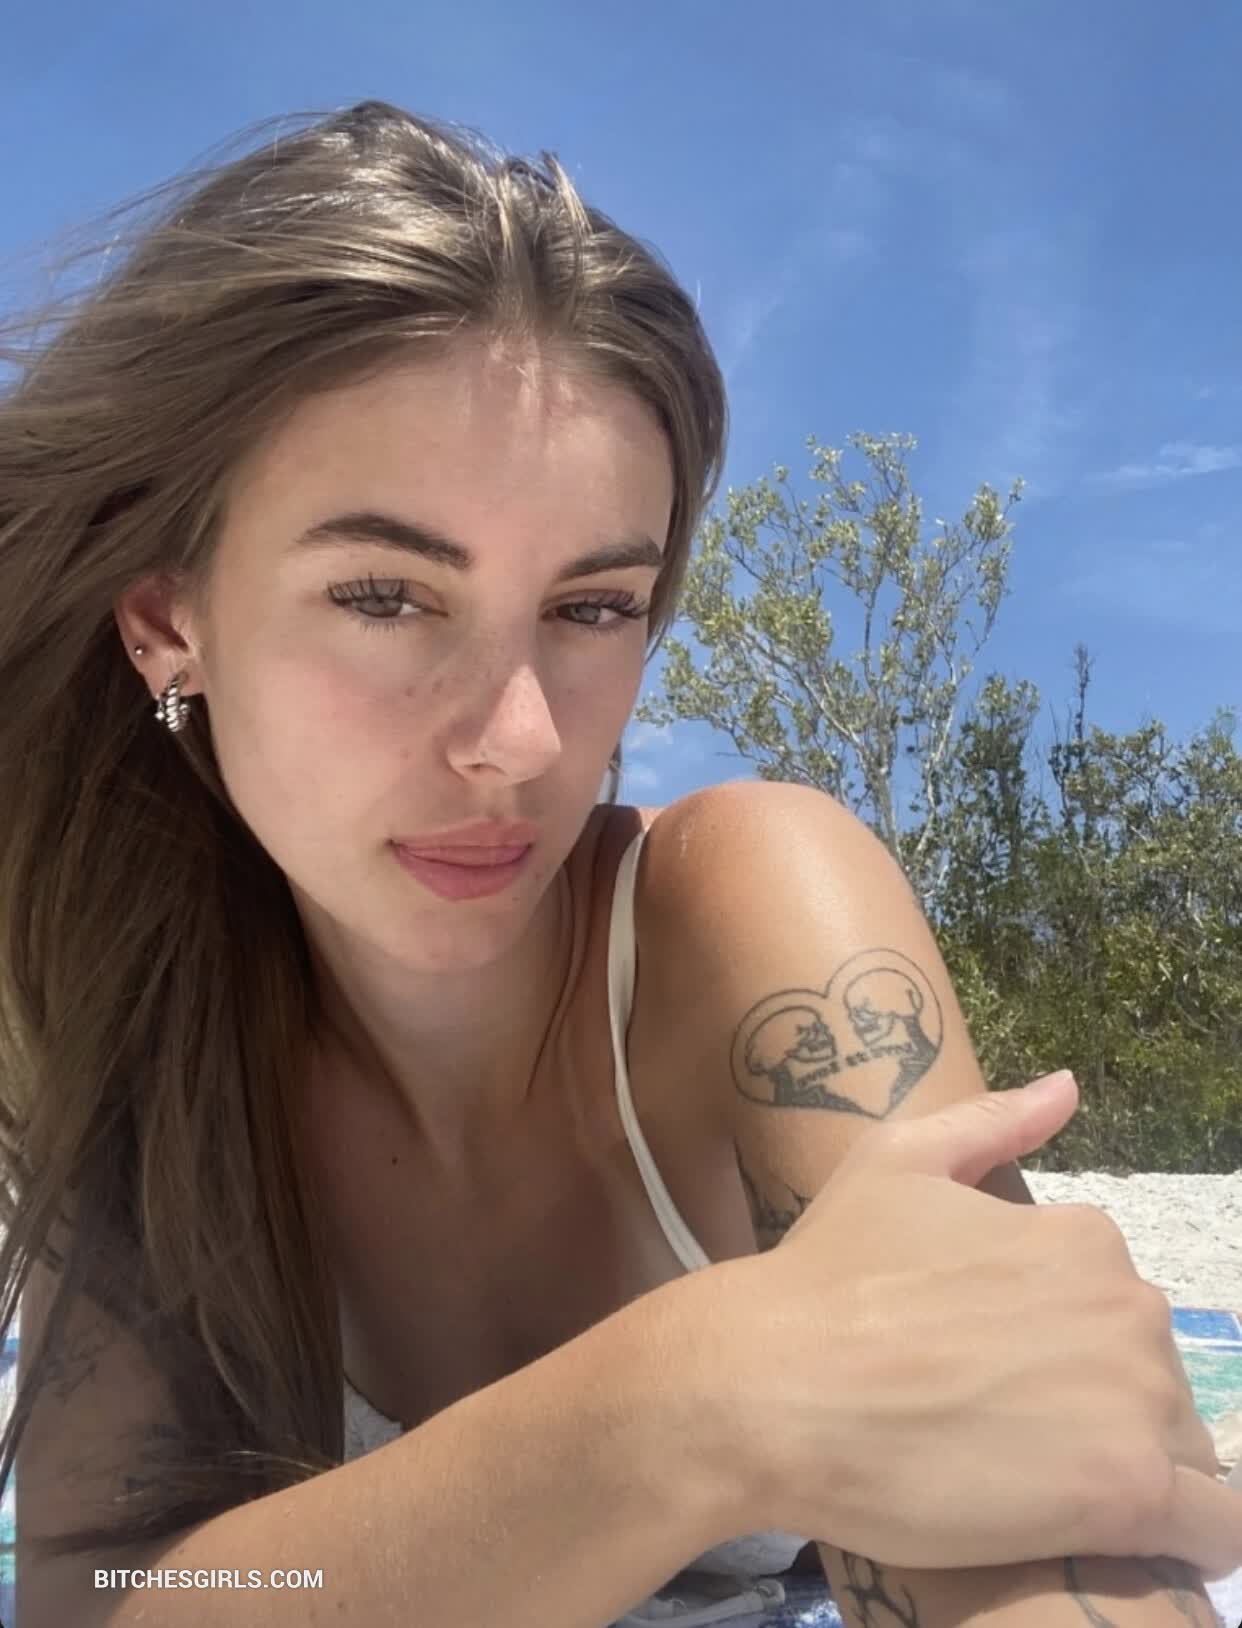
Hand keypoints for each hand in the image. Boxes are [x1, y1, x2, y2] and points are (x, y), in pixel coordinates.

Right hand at [701, 1072, 1237, 1578]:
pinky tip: (1126, 1542)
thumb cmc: (824, 1275)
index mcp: (1083, 1238)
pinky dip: (1187, 1540)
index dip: (1061, 1349)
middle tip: (1006, 1439)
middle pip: (1151, 1378)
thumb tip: (1067, 1087)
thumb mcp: (894, 1161)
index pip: (1115, 1308)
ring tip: (1041, 1493)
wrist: (771, 1386)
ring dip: (1131, 1469)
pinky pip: (1213, 1530)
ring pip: (1179, 1449)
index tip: (997, 1379)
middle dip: (1096, 1408)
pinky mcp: (1129, 1489)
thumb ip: (992, 1123)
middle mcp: (1129, 1306)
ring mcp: (1135, 1397)